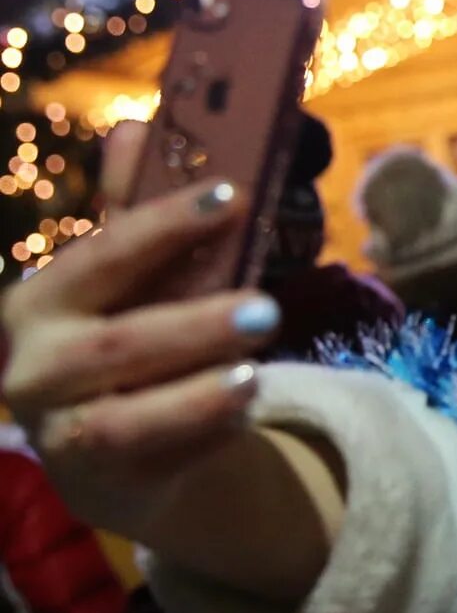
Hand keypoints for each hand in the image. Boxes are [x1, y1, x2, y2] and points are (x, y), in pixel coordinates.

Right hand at [0, 121, 284, 541]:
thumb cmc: (126, 343)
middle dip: (191, 325)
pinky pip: (157, 462)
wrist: (113, 454)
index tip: (233, 196)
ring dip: (196, 396)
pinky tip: (245, 412)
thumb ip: (132, 212)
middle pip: (114, 345)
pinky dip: (205, 436)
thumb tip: (134, 127)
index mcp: (40, 301)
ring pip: (124, 420)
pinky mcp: (101, 485)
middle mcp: (35, 367)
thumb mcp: (129, 281)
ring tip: (255, 373)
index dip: (166, 223)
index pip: (104, 255)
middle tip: (265, 308)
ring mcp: (62, 432)